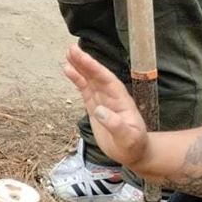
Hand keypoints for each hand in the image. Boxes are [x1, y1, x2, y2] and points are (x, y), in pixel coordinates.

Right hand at [62, 44, 149, 170]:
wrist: (133, 153)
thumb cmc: (133, 145)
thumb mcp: (128, 138)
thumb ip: (115, 125)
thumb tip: (99, 110)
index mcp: (121, 100)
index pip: (106, 80)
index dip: (94, 69)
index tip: (82, 58)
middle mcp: (111, 97)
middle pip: (97, 76)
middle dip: (85, 62)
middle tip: (72, 48)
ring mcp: (102, 101)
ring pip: (90, 80)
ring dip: (80, 67)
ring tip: (68, 53)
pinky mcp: (94, 107)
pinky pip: (85, 90)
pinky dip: (77, 79)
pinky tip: (68, 70)